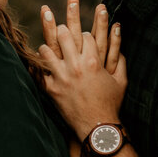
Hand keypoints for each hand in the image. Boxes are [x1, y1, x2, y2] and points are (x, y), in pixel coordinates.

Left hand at [38, 0, 125, 138]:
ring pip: (46, 50)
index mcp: (93, 62)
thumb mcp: (121, 81)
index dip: (85, 34)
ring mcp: (61, 78)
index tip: (83, 37)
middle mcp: (76, 66)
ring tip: (47, 48)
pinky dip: (35, 67)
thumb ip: (121, 60)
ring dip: (46, 47)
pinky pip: (37, 73)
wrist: (97, 127)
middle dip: (62, 29)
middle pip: (64, 35)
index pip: (86, 35)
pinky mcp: (51, 90)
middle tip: (60, 30)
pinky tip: (36, 64)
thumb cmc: (111, 104)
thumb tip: (121, 48)